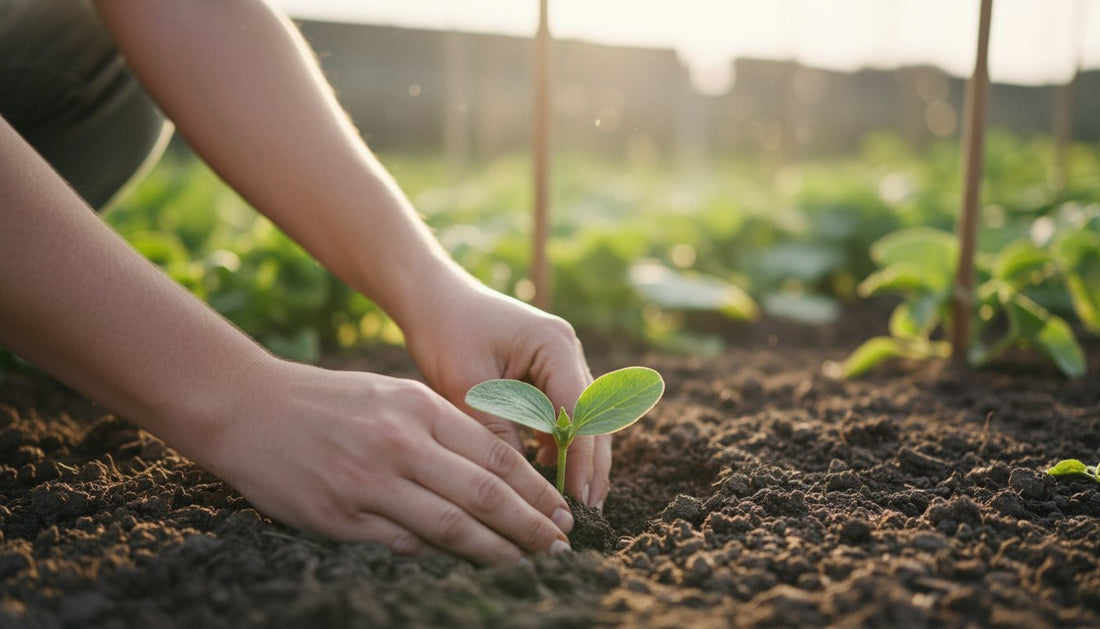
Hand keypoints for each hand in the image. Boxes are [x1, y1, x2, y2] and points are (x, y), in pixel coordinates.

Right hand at [207, 358, 572, 564]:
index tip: (562, 512)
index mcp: (418, 407)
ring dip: (495, 551)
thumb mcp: (392, 393)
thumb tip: (495, 475)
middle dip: (530, 526)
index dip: (536, 490)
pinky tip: (462, 565)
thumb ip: (442, 428)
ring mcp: (368, 482)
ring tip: (525, 564)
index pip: (496, 456)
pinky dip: (437, 558)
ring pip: (449, 527)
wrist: (248, 407)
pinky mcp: (339, 517)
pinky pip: (401, 546)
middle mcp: (399, 443)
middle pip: (483, 494)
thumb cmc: (328, 400)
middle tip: (561, 547)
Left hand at [403, 280, 611, 509]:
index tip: (579, 498)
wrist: (431, 301)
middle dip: (591, 464)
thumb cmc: (445, 333)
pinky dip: (560, 444)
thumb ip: (498, 433)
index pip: (580, 411)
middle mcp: (567, 351)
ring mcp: (560, 361)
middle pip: (593, 416)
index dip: (582, 458)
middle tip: (587, 511)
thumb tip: (523, 485)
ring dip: (579, 457)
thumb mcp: (467, 388)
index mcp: (555, 345)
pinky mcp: (546, 373)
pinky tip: (550, 473)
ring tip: (575, 501)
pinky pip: (562, 414)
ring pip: (582, 418)